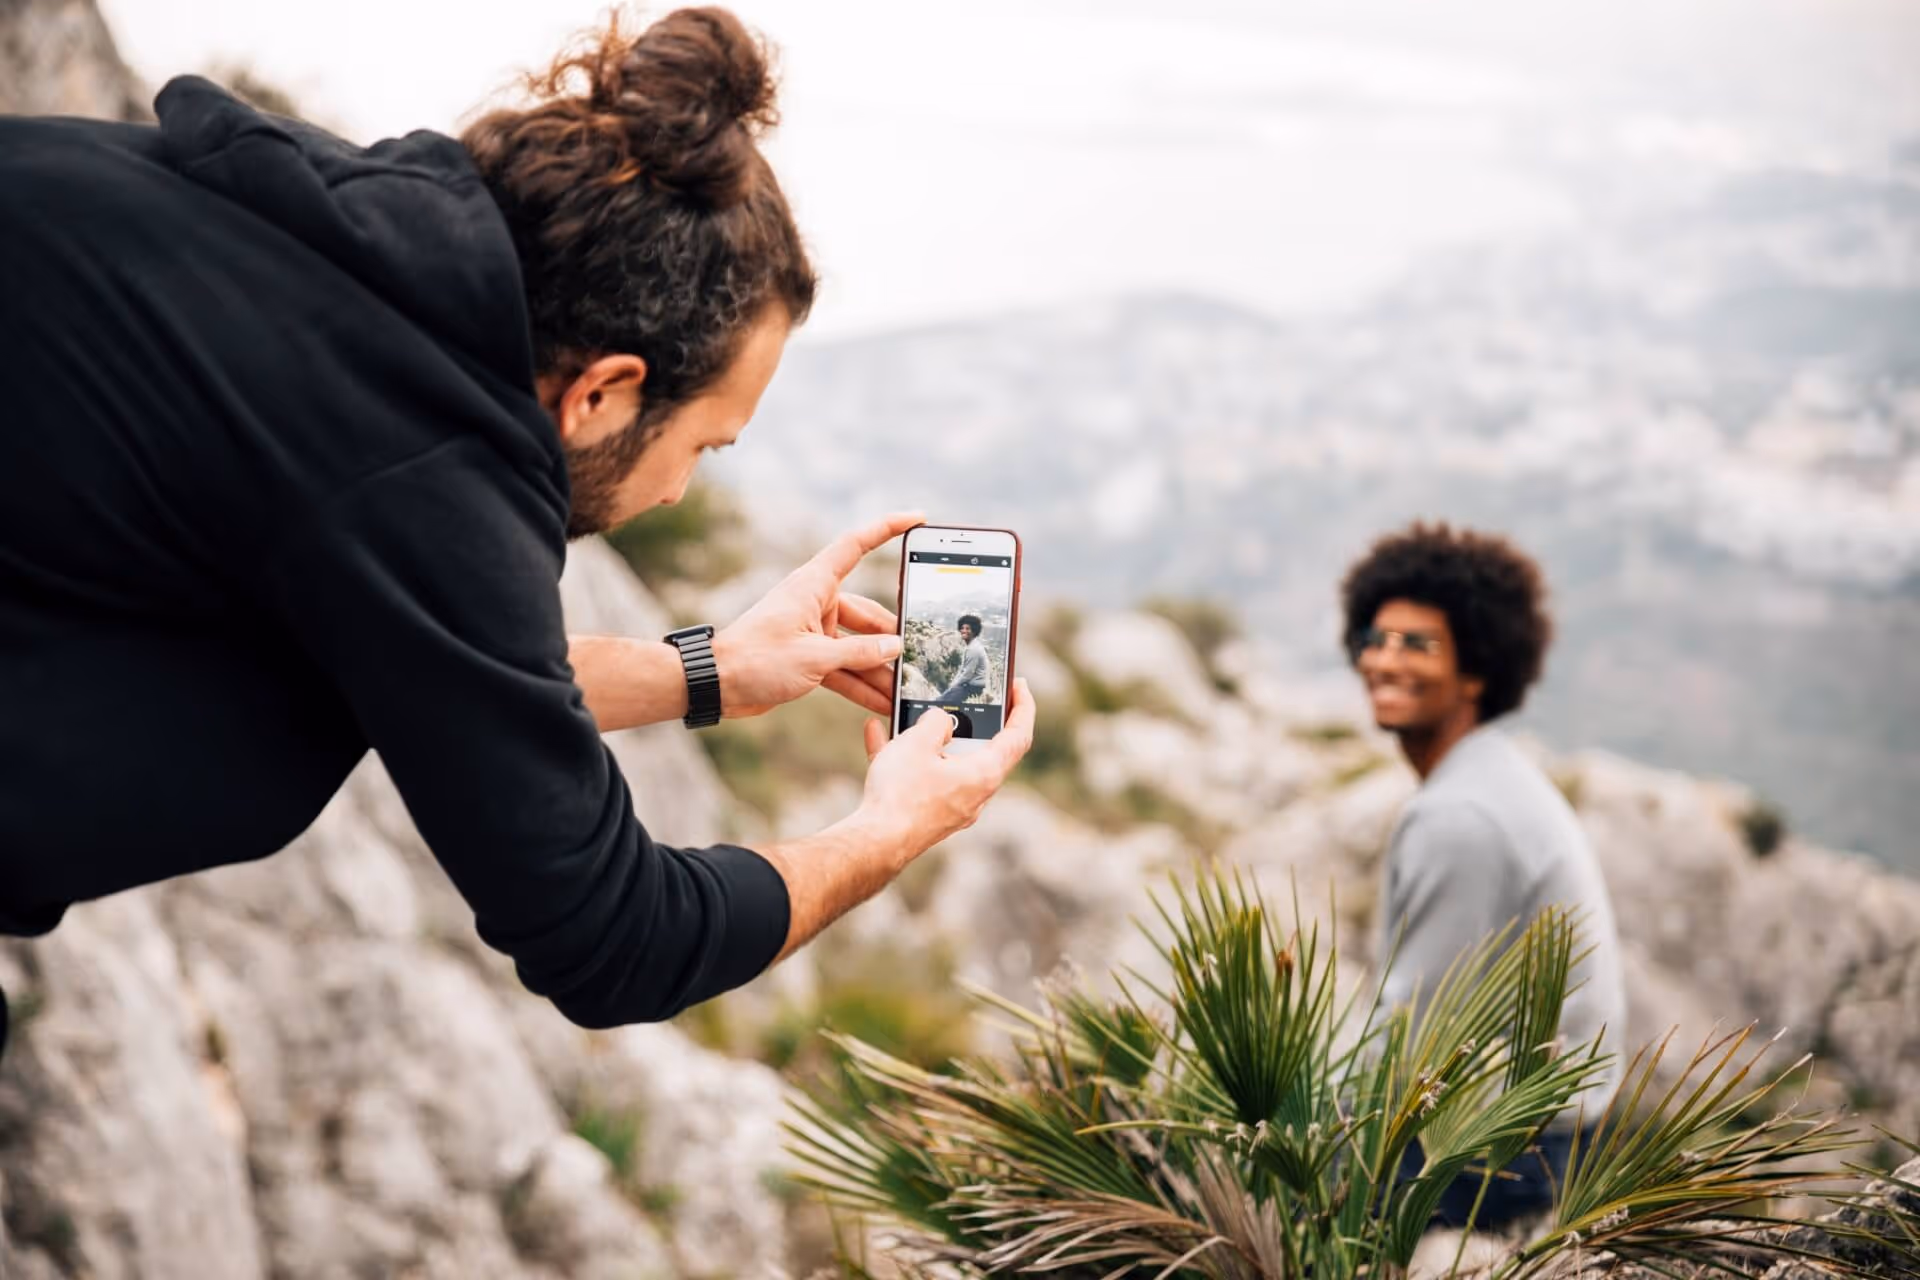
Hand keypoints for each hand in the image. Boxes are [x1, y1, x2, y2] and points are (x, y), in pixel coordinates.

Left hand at [712, 512, 922, 718]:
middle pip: (867, 614)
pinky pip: (843, 667)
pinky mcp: (808, 656)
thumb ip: (859, 654)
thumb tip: (895, 648)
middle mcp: (816, 603)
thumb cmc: (756, 661)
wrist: (715, 685)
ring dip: (878, 669)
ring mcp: (813, 631)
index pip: (856, 546)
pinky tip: (882, 701)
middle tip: (918, 657)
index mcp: (814, 586)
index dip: (887, 528)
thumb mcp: (814, 658)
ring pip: (857, 646)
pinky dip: (860, 683)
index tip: (916, 519)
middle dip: (891, 640)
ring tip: (904, 691)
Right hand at [855, 678, 1037, 865]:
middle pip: (982, 749)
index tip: (1019, 686)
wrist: (875, 843)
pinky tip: (877, 735)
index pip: (1018, 737)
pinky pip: (923, 778)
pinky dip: (907, 758)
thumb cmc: (901, 795)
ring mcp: (953, 807)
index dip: (1023, 707)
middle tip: (959, 699)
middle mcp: (976, 794)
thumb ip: (935, 721)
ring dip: (927, 739)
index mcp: (984, 774)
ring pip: (947, 763)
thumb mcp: (918, 742)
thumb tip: (939, 721)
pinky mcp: (930, 815)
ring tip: (905, 716)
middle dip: (967, 722)